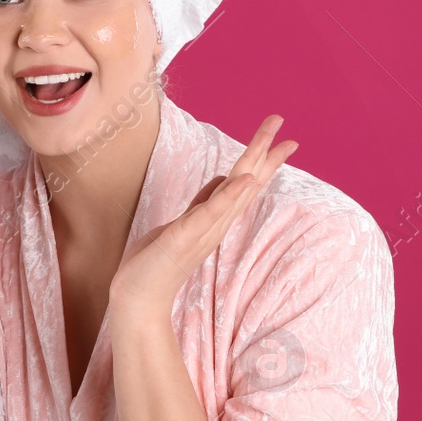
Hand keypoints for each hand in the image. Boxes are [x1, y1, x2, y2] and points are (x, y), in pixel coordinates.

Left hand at [109, 115, 297, 321]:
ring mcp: (203, 231)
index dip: (261, 159)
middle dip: (264, 151)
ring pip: (235, 191)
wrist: (139, 300)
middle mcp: (215, 224)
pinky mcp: (185, 236)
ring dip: (254, 164)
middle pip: (246, 182)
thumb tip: (222, 179)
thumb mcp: (182, 224)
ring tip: (274, 142)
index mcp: (214, 219)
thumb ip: (203, 203)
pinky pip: (211, 212)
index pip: (243, 184)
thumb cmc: (157, 264)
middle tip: (280, 120)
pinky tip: (246, 178)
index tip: (283, 139)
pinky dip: (230, 194)